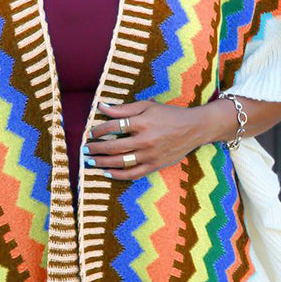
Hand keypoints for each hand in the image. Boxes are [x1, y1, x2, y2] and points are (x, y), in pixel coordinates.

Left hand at [83, 99, 214, 180]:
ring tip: (91, 162)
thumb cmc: (170, 115)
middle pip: (114, 147)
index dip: (99, 131)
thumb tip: (101, 106)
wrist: (194, 128)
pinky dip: (119, 175)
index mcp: (143, 122)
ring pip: (121, 162)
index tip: (90, 134)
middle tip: (85, 150)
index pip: (114, 127)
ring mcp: (150, 155)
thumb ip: (124, 109)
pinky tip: (108, 172)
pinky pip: (133, 174)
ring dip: (103, 163)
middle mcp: (146, 140)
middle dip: (96, 149)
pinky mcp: (155, 166)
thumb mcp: (148, 106)